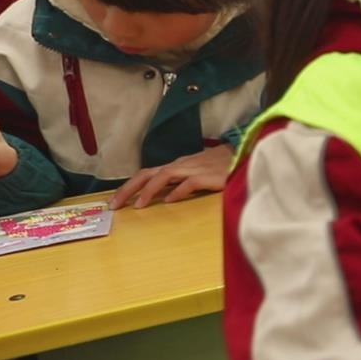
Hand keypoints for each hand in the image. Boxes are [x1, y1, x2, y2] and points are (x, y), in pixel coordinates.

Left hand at [110, 145, 235, 209]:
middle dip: (129, 189)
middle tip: (114, 205)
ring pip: (164, 176)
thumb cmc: (222, 166)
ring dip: (149, 190)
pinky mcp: (209, 175)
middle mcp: (181, 165)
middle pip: (148, 173)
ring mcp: (194, 169)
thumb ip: (181, 183)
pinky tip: (171, 202)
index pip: (146, 174)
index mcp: (177, 166)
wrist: (246, 154)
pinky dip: (178, 192)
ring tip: (138, 206)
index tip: (115, 202)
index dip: (128, 187)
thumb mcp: (197, 173)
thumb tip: (164, 197)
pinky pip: (190, 183)